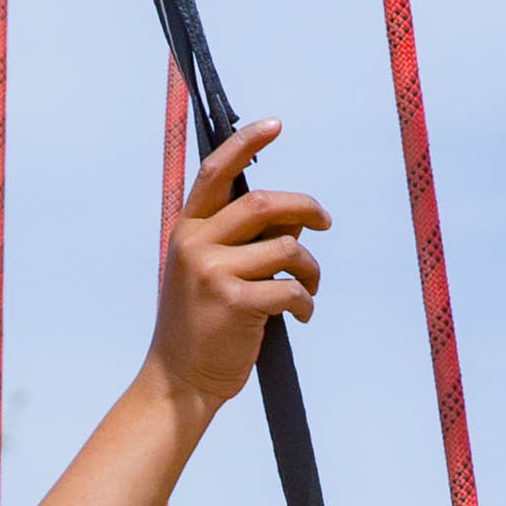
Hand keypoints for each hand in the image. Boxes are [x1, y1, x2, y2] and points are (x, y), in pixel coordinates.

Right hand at [150, 118, 324, 415]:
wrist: (180, 380)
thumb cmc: (202, 325)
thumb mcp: (210, 272)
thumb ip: (243, 240)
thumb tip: (295, 218)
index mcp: (187, 230)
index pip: (217, 173)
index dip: (247, 143)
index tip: (275, 125)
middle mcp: (195, 244)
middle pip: (264, 203)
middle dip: (305, 208)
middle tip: (324, 221)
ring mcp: (213, 273)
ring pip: (286, 247)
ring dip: (310, 269)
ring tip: (309, 289)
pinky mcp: (235, 303)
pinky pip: (290, 288)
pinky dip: (306, 302)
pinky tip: (301, 314)